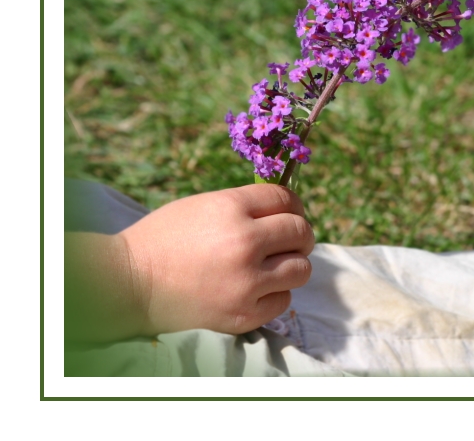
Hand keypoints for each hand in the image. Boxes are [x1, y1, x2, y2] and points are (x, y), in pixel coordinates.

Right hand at [121, 184, 314, 336]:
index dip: (293, 206)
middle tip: (287, 242)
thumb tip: (288, 211)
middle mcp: (245, 242)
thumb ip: (246, 206)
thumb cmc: (164, 239)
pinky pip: (284, 300)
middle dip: (299, 235)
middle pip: (302, 232)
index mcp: (232, 208)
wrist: (129, 284)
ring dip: (292, 265)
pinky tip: (256, 289)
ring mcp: (247, 281)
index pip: (287, 200)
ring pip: (301, 269)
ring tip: (274, 266)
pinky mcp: (244, 314)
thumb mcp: (204, 206)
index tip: (290, 214)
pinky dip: (275, 294)